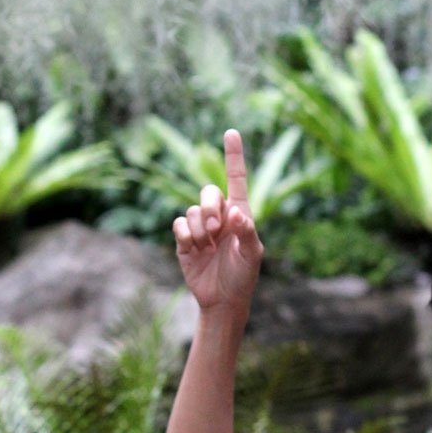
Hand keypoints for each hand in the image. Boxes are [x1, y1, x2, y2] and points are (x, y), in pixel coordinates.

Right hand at [173, 129, 263, 317]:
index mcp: (240, 213)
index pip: (236, 178)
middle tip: (216, 227)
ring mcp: (201, 227)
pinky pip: (178, 225)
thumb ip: (247, 232)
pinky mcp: (184, 240)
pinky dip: (185, 235)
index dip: (233, 155)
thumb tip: (236, 213)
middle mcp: (219, 216)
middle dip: (210, 206)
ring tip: (206, 246)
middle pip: (208, 192)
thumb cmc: (244, 276)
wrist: (223, 300)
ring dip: (199, 227)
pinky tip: (194, 249)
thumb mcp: (253, 255)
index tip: (231, 131)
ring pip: (192, 211)